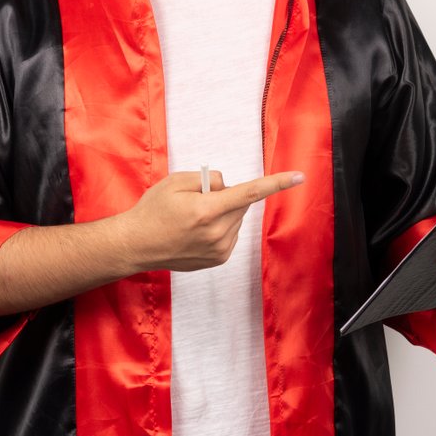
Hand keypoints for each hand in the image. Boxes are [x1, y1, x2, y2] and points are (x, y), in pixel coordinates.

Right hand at [121, 169, 303, 272]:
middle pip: (240, 204)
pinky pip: (231, 233)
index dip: (277, 183)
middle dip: (227, 196)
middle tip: (198, 199)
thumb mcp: (176, 182)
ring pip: (237, 219)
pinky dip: (221, 226)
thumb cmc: (153, 210)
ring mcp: (219, 249)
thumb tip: (227, 186)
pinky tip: (197, 231)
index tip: (299, 177)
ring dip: (224, 212)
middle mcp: (217, 233)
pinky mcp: (219, 259)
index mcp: (207, 211)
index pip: (250, 193)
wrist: (136, 245)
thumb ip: (207, 179)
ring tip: (194, 218)